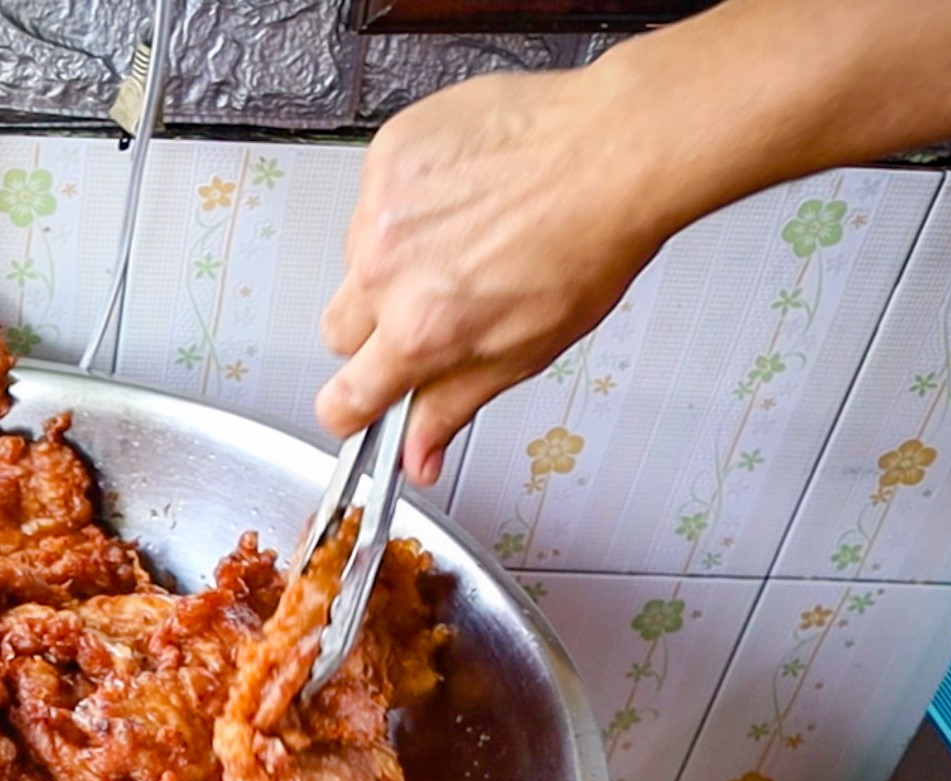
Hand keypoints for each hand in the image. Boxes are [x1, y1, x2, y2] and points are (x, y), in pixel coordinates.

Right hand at [317, 62, 686, 484]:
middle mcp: (386, 270)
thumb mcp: (524, 351)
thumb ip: (454, 406)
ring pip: (356, 260)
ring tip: (461, 237)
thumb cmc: (588, 245)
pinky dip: (406, 202)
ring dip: (392, 259)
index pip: (343, 399)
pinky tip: (459, 195)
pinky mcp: (386, 157)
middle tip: (432, 306)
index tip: (360, 406)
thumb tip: (417, 458)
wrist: (612, 151)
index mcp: (419, 331)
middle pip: (338, 330)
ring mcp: (379, 209)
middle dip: (375, 331)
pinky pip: (373, 198)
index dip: (352, 410)